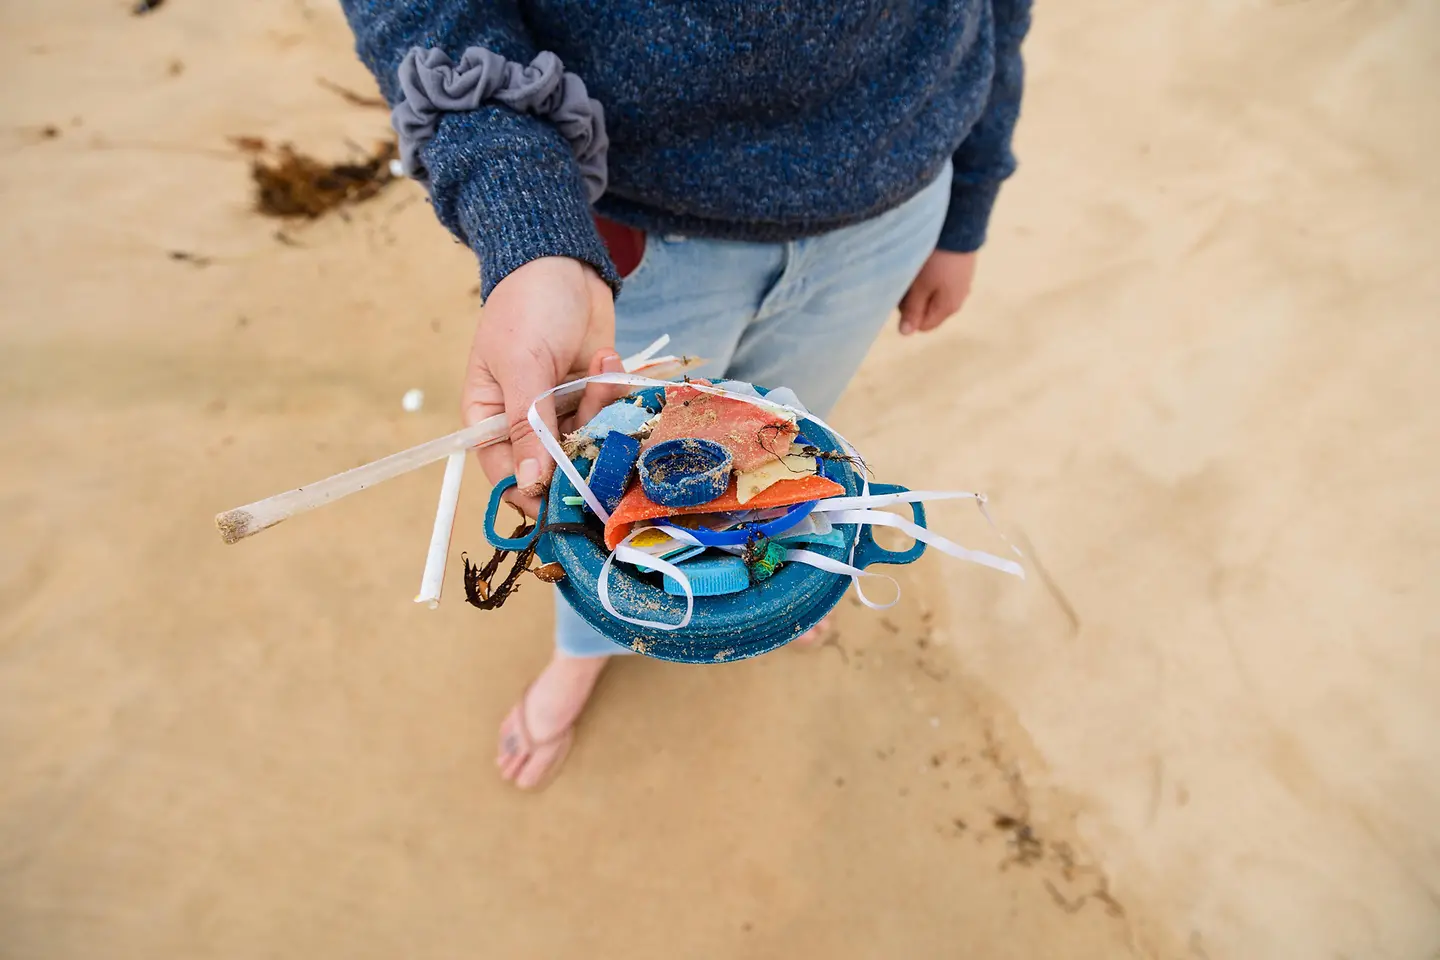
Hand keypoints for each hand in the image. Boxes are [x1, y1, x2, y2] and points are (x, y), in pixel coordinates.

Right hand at [462, 257, 627, 516]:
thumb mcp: (522, 363)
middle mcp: (525, 422)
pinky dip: (616, 395)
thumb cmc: (527, 307)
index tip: (565, 500)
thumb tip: (529, 483)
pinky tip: (610, 359)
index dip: (533, 493)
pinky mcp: (594, 396)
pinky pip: (611, 417)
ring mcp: (562, 410)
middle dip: (581, 447)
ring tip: (601, 365)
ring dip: (602, 409)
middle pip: (554, 466)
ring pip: (589, 441)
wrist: (564, 263)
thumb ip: (528, 424)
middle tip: (598, 422)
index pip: (506, 474)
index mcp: (489, 417)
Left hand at [898, 250, 977, 335]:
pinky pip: (939, 280)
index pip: (923, 325)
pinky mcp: (959, 268)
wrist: (959, 225)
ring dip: (920, 286)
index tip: (902, 296)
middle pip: (927, 310)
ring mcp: (960, 283)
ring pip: (932, 294)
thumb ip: (912, 310)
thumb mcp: (920, 286)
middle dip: (913, 300)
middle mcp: (958, 298)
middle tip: (906, 280)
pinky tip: (925, 261)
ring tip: (914, 268)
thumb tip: (906, 334)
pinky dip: (928, 275)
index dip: (909, 315)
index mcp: (949, 307)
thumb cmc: (936, 260)